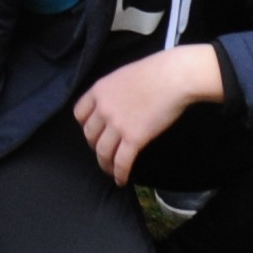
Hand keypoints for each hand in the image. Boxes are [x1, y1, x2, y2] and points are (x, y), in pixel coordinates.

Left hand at [71, 45, 221, 186]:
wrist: (173, 77)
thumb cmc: (155, 72)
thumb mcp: (123, 75)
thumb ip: (114, 91)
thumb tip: (117, 103)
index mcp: (99, 90)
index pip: (79, 113)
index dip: (85, 126)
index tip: (93, 132)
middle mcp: (103, 109)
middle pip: (90, 135)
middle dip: (95, 146)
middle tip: (104, 152)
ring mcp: (117, 125)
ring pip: (103, 152)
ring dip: (105, 164)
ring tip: (110, 171)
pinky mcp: (134, 138)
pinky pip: (121, 162)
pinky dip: (119, 173)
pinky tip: (122, 180)